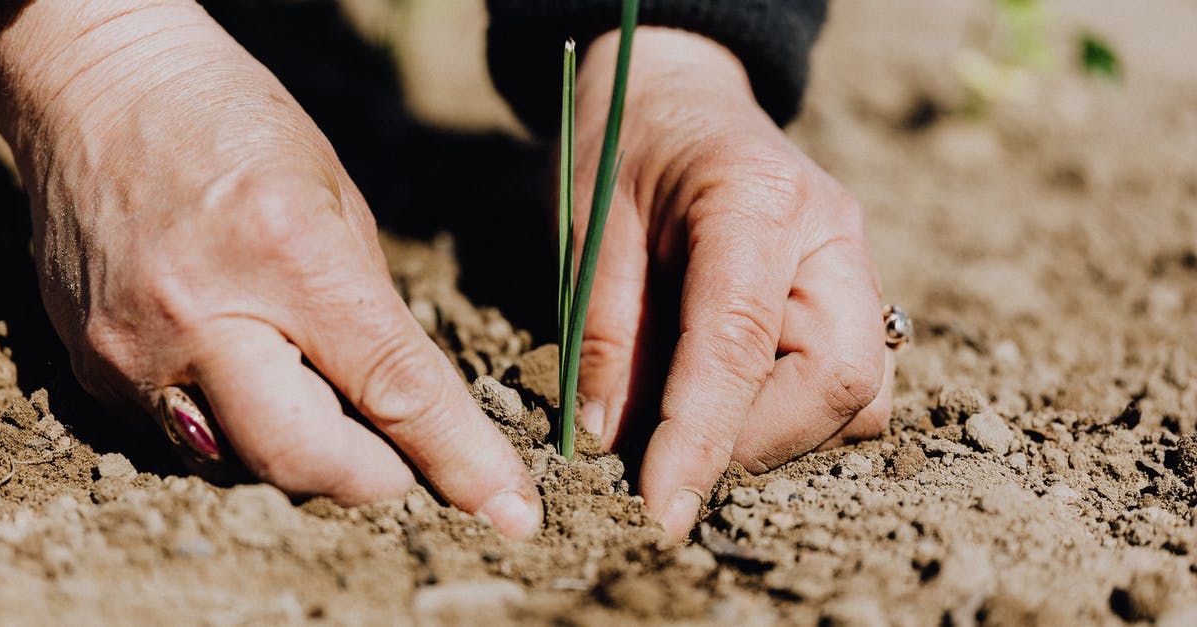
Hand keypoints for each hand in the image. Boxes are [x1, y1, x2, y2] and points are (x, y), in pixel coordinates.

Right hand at [0, 0, 540, 537]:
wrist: (99, 87)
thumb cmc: (234, 123)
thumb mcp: (338, 200)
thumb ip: (373, 313)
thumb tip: (408, 408)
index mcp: (287, 253)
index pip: (392, 388)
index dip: (459, 460)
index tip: (509, 512)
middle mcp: (201, 314)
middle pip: (306, 461)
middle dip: (375, 479)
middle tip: (405, 460)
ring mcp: (134, 350)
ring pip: (245, 464)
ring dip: (306, 454)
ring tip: (319, 392)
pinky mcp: (92, 369)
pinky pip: (187, 440)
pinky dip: (239, 426)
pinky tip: (249, 370)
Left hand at [572, 28, 894, 541]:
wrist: (677, 93)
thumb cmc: (624, 145)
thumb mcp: (589, 223)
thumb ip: (603, 329)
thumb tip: (611, 439)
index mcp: (756, 199)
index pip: (741, 343)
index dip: (701, 438)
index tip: (661, 510)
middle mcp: (830, 234)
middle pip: (840, 380)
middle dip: (754, 442)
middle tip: (670, 455)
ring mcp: (854, 263)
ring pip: (859, 394)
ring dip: (778, 433)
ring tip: (693, 420)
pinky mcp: (852, 293)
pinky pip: (851, 382)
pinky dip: (793, 413)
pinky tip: (729, 394)